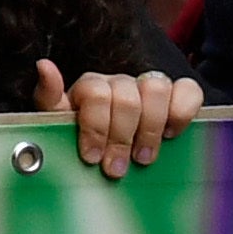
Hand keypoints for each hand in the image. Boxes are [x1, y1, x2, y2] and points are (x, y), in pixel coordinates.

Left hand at [39, 60, 200, 178]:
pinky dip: (182, 111)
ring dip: (150, 128)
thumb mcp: (57, 123)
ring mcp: (149, 87)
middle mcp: (120, 83)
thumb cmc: (82, 137)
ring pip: (156, 89)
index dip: (95, 127)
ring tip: (143, 158)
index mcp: (90, 87)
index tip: (92, 157)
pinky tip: (171, 134)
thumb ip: (49, 97)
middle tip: (116, 168)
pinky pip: (188, 90)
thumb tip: (44, 65)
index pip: (96, 93)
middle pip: (126, 98)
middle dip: (121, 138)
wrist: (111, 150)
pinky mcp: (177, 95)